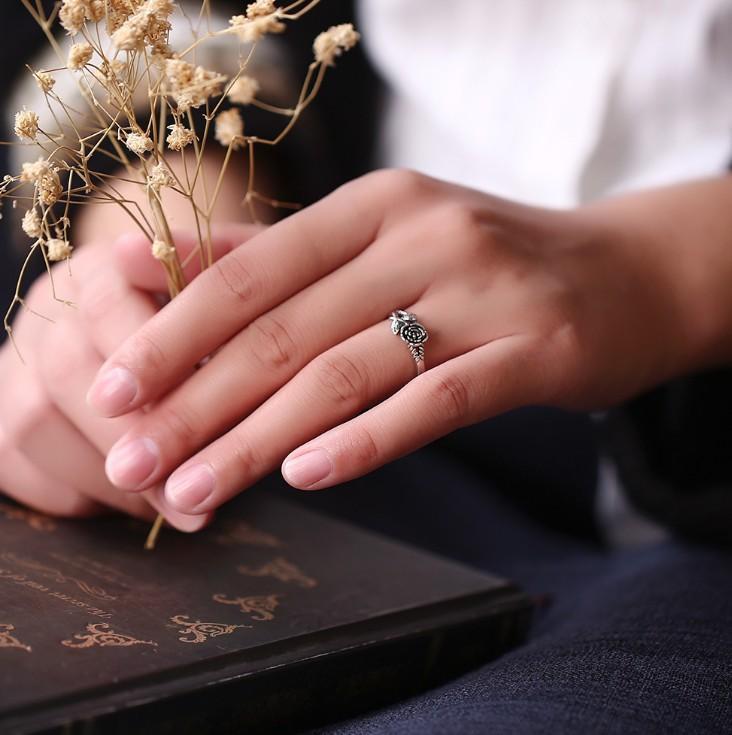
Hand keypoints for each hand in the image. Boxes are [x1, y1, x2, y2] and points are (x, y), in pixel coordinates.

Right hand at [0, 224, 255, 526]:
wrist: (149, 339)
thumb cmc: (205, 327)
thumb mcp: (223, 303)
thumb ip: (206, 288)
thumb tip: (144, 260)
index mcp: (101, 270)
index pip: (106, 303)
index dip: (150, 358)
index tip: (205, 405)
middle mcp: (48, 312)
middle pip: (67, 368)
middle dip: (138, 434)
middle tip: (196, 480)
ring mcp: (15, 365)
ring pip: (35, 422)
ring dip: (109, 472)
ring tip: (174, 500)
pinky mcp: (2, 421)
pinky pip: (16, 461)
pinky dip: (81, 492)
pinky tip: (137, 502)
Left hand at [87, 170, 725, 524]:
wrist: (628, 272)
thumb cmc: (492, 264)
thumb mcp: (391, 237)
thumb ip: (293, 255)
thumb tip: (185, 271)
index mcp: (375, 205)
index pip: (250, 272)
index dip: (172, 333)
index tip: (111, 391)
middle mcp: (422, 235)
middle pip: (283, 331)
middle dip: (195, 403)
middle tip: (131, 462)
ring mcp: (483, 290)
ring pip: (345, 374)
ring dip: (257, 440)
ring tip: (193, 493)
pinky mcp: (535, 349)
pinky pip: (435, 400)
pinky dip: (364, 441)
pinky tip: (306, 476)